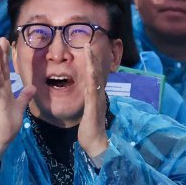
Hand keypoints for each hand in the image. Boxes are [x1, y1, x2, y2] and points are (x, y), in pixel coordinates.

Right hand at [0, 38, 35, 161]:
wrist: (3, 137)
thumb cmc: (9, 123)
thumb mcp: (20, 106)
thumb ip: (24, 96)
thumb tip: (32, 86)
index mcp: (5, 90)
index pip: (6, 70)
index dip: (6, 57)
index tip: (6, 44)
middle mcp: (0, 90)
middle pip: (0, 69)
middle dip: (0, 54)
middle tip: (0, 39)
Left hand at [77, 43, 109, 160]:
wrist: (95, 142)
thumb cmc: (90, 128)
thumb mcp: (88, 109)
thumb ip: (89, 99)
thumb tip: (87, 90)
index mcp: (95, 94)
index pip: (93, 74)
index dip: (91, 61)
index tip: (87, 47)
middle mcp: (98, 94)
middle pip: (96, 72)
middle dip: (93, 57)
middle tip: (89, 42)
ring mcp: (97, 100)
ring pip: (95, 78)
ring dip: (92, 64)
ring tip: (88, 51)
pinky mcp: (93, 107)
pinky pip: (92, 91)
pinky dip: (91, 80)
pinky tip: (89, 71)